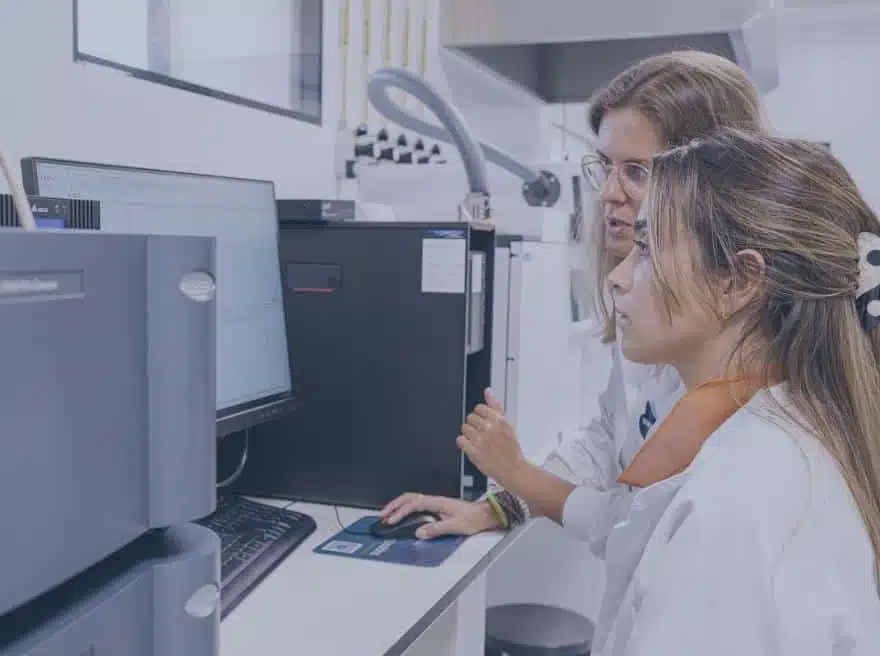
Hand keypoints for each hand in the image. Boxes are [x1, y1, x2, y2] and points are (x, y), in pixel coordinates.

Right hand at [378, 493, 501, 539]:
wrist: (484, 515)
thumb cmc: (473, 518)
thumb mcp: (455, 526)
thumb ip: (436, 529)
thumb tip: (420, 532)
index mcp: (437, 502)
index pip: (413, 504)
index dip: (400, 512)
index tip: (391, 520)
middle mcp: (435, 500)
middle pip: (408, 498)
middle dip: (394, 505)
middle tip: (383, 515)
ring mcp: (435, 503)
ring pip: (412, 500)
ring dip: (399, 506)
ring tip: (389, 515)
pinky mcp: (437, 507)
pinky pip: (417, 504)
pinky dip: (406, 508)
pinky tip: (403, 515)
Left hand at [457, 388, 527, 489]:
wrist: (512, 469)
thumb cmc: (510, 448)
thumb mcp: (506, 424)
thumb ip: (495, 406)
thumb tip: (487, 390)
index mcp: (498, 419)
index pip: (479, 408)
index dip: (480, 416)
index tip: (484, 423)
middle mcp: (489, 428)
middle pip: (470, 418)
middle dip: (475, 425)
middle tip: (482, 434)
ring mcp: (480, 440)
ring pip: (465, 428)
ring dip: (469, 434)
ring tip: (478, 441)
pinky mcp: (473, 452)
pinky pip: (460, 440)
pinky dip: (464, 443)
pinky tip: (472, 446)